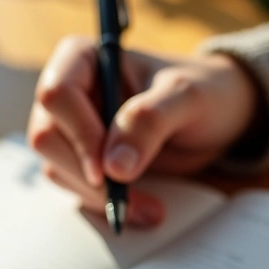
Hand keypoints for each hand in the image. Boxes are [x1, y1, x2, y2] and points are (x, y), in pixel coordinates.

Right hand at [27, 35, 258, 225]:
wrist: (221, 115)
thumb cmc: (204, 90)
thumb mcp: (187, 98)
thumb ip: (150, 121)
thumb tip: (113, 167)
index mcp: (85, 58)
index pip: (57, 94)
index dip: (77, 134)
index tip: (106, 170)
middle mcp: (70, 91)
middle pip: (47, 136)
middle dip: (85, 174)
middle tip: (127, 199)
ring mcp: (72, 128)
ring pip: (56, 166)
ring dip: (96, 196)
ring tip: (147, 210)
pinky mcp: (83, 159)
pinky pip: (75, 186)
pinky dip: (103, 204)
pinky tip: (140, 210)